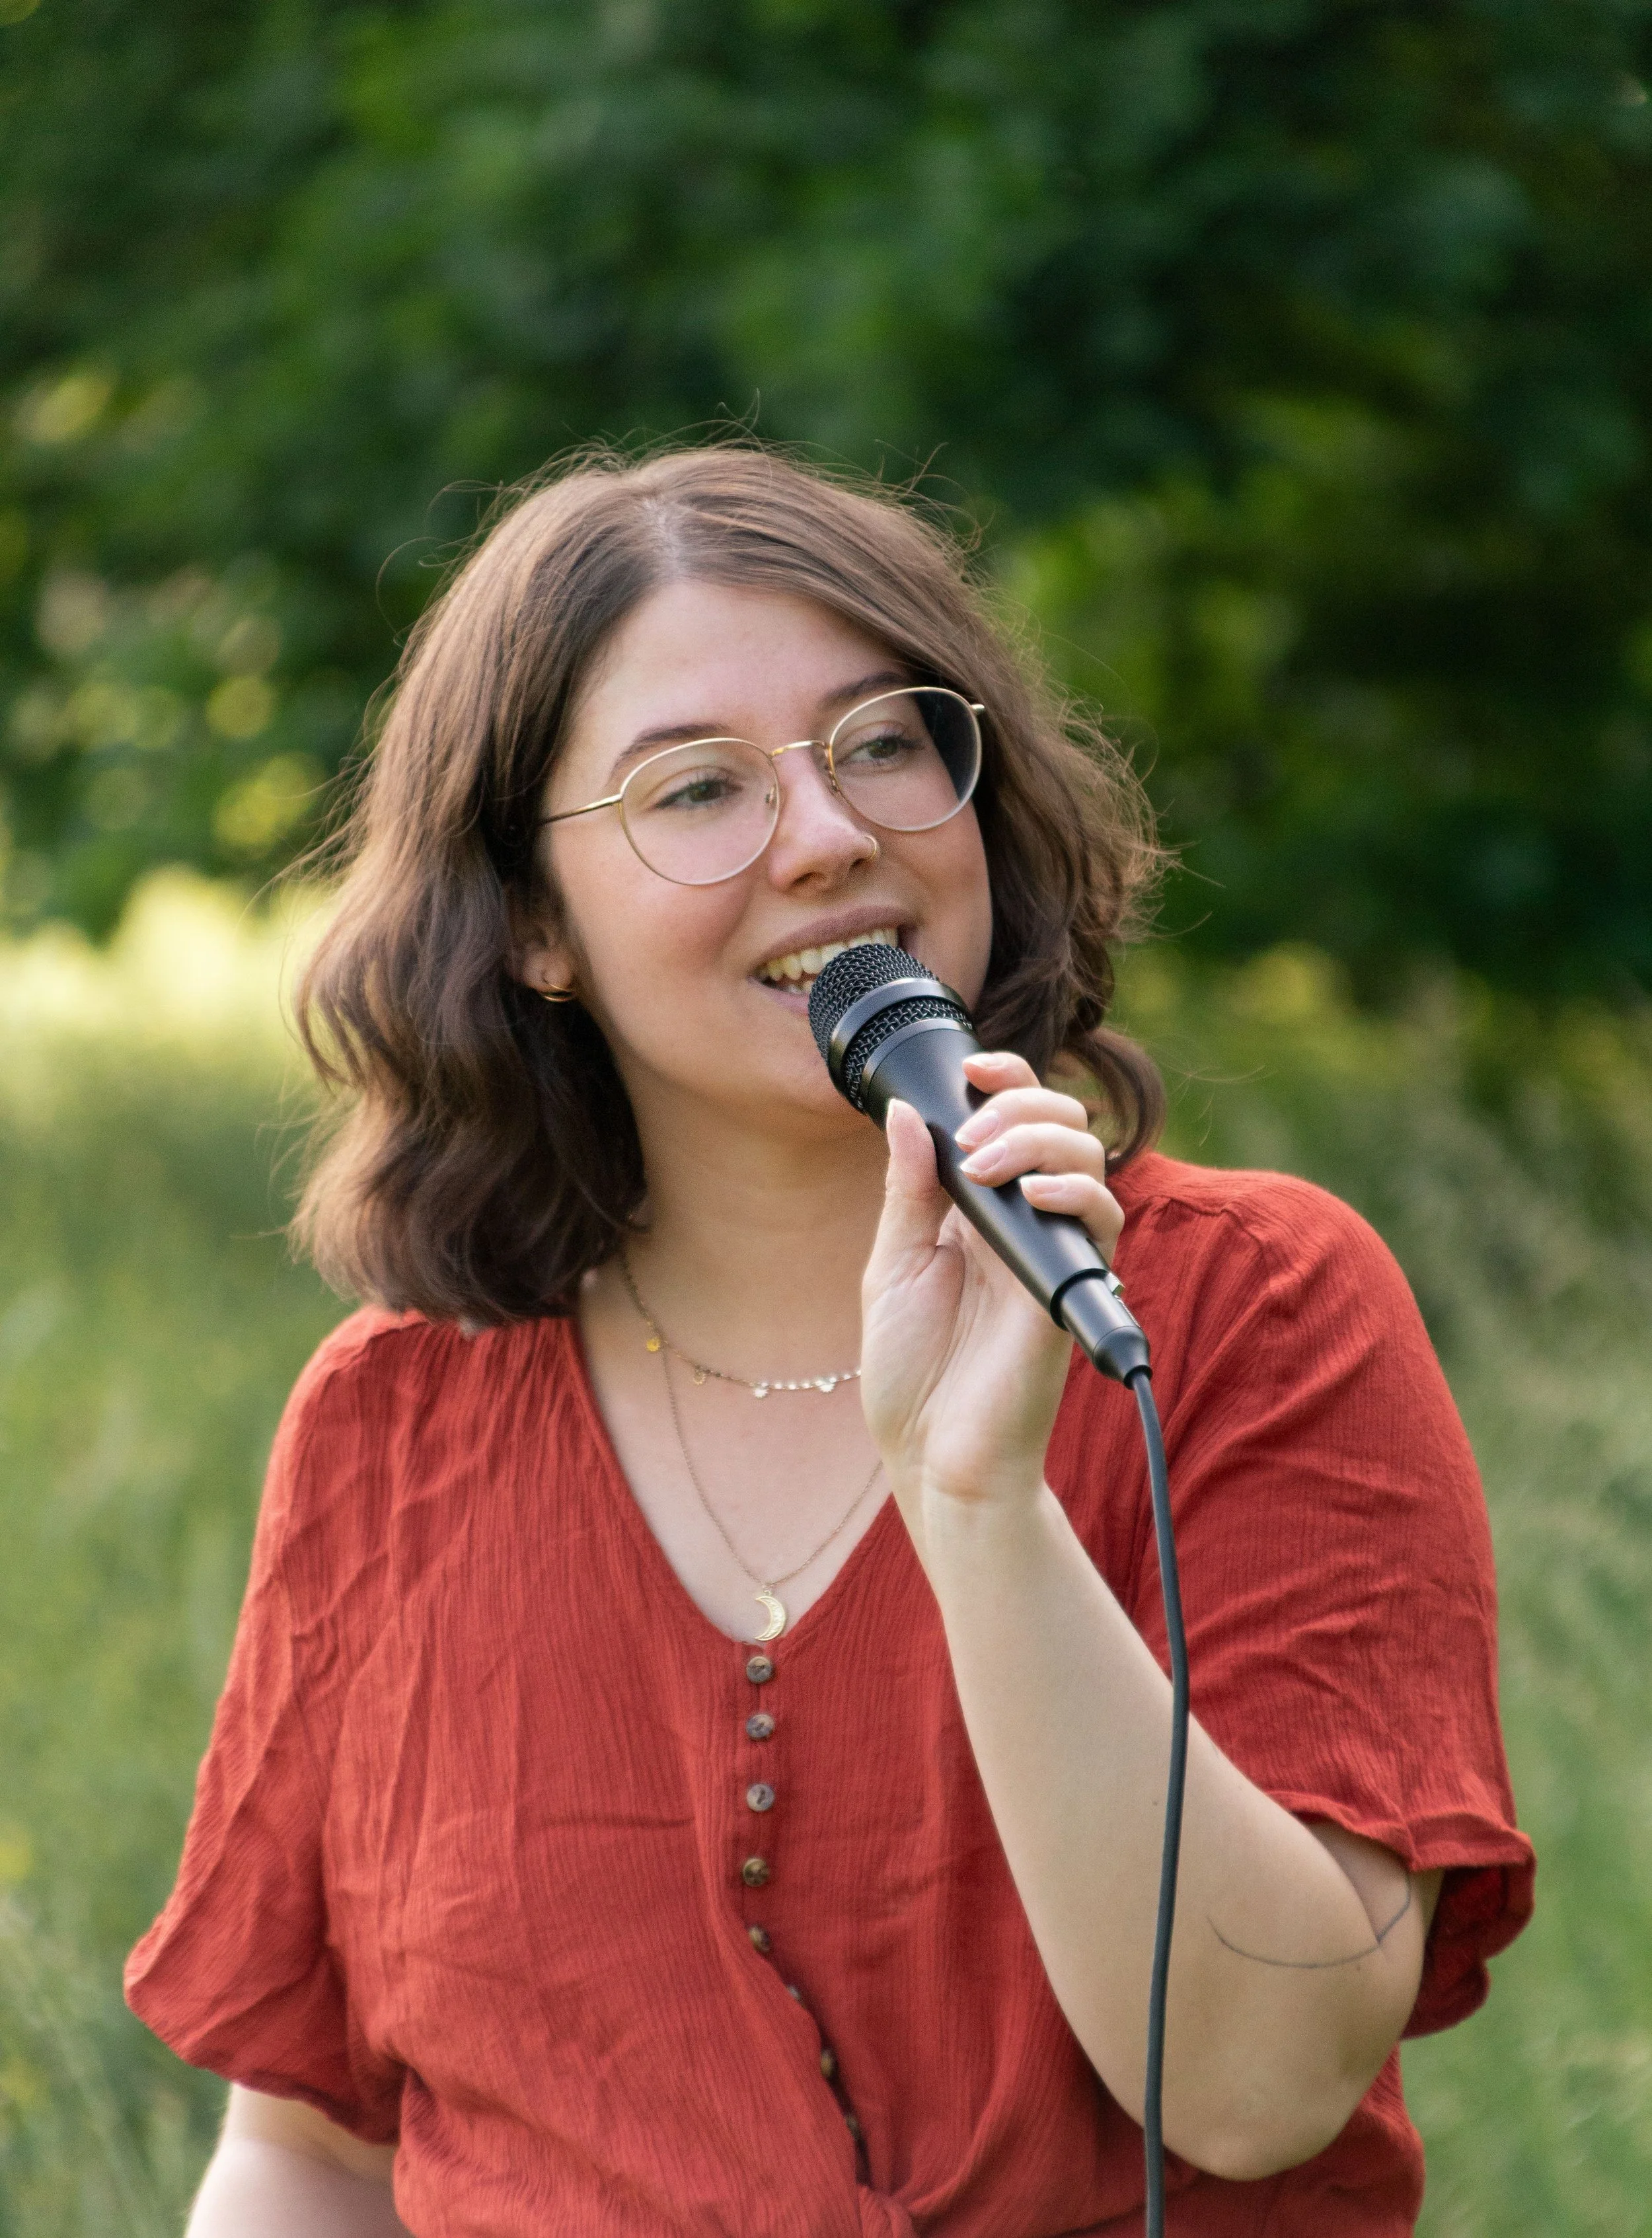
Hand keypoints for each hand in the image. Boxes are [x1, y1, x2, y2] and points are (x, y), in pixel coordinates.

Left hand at [859, 1050, 1123, 1532]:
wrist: (931, 1457)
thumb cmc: (912, 1373)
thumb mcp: (891, 1266)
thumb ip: (907, 1190)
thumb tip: (905, 1112)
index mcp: (978, 1211)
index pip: (1013, 1120)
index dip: (1006, 1080)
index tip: (973, 1069)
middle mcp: (1023, 1224)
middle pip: (1062, 1124)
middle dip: (1023, 1102)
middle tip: (972, 1136)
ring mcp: (1053, 1254)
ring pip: (1090, 1160)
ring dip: (1041, 1138)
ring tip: (986, 1161)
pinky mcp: (1071, 1289)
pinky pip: (1100, 1222)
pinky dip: (1073, 1192)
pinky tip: (1033, 1194)